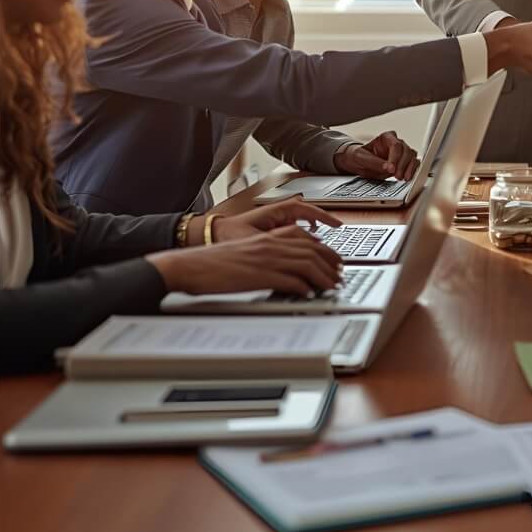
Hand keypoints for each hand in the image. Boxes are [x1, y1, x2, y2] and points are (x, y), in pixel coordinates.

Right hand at [147, 226, 342, 295]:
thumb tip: (285, 268)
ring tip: (332, 286)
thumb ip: (267, 255)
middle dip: (331, 263)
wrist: (191, 266)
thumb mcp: (246, 252)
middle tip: (340, 275)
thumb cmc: (214, 263)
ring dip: (324, 277)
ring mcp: (266, 260)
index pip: (305, 238)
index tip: (333, 259)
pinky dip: (305, 288)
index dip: (324, 249)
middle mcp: (270, 244)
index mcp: (267, 237)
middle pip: (312, 251)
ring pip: (307, 264)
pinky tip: (311, 294)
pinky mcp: (259, 276)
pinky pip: (290, 281)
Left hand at [208, 196, 342, 243]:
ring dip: (315, 234)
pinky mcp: (274, 230)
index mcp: (277, 210)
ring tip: (324, 248)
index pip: (307, 209)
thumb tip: (305, 243)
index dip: (325, 217)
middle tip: (334, 242)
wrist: (212, 236)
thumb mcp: (257, 239)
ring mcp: (277, 220)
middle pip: (309, 216)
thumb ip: (281, 240)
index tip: (337, 224)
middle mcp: (279, 213)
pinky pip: (295, 231)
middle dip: (324, 227)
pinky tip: (307, 247)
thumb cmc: (230, 234)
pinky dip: (304, 238)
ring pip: (303, 224)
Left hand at [335, 132, 418, 180]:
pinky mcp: (405, 162)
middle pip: (406, 151)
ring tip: (402, 178)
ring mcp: (402, 153)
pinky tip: (407, 177)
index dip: (395, 157)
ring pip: (412, 157)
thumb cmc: (359, 157)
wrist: (360, 164)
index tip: (391, 169)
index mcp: (386, 137)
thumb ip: (373, 161)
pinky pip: (414, 164)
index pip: (395, 145)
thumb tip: (387, 167)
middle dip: (402, 165)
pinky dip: (412, 171)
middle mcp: (396, 143)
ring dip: (409, 168)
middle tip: (397, 176)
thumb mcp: (360, 158)